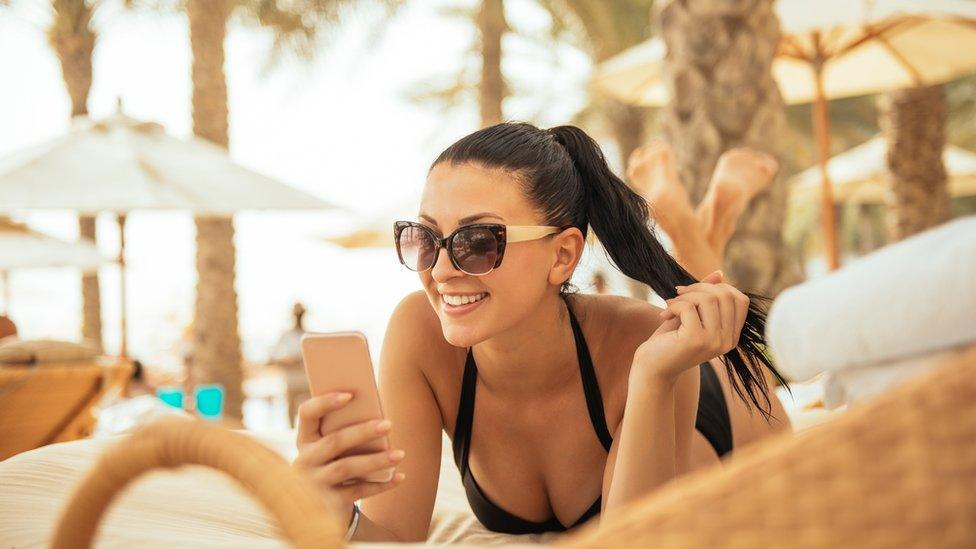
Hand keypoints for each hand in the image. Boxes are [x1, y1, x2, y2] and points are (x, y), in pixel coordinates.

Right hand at [293, 392, 405, 518]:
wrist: (321, 509)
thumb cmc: (335, 463)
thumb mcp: (332, 448)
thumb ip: (344, 430)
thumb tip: (377, 417)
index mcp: (304, 438)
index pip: (307, 413)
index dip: (325, 402)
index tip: (350, 394)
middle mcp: (304, 460)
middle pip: (333, 442)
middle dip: (362, 432)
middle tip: (389, 424)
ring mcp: (314, 484)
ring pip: (346, 468)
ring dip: (375, 461)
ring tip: (399, 454)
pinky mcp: (327, 504)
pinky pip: (357, 492)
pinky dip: (380, 484)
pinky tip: (399, 476)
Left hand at [631, 270, 749, 383]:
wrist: (652, 369)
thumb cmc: (670, 341)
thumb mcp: (691, 314)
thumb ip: (706, 296)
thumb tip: (719, 273)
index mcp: (731, 336)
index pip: (740, 300)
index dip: (718, 288)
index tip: (694, 292)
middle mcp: (728, 341)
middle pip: (725, 295)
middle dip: (699, 287)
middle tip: (678, 295)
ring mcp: (714, 341)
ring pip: (709, 299)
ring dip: (685, 297)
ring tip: (670, 305)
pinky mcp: (697, 340)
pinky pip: (689, 307)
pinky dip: (674, 305)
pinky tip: (664, 316)